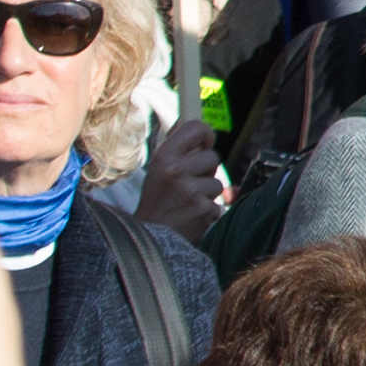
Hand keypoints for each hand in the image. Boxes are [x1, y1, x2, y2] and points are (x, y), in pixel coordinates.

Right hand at [137, 106, 226, 241]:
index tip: (206, 142)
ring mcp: (191, 192)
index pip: (195, 128)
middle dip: (205, 170)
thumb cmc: (155, 201)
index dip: (205, 134)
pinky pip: (217, 204)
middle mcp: (177, 171)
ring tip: (187, 202)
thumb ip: (178, 150)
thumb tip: (200, 129)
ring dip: (207, 193)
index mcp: (164, 157)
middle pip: (213, 157)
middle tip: (189, 182)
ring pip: (217, 183)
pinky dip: (207, 211)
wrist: (149, 238)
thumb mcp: (158, 169)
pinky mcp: (203, 210)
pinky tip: (191, 215)